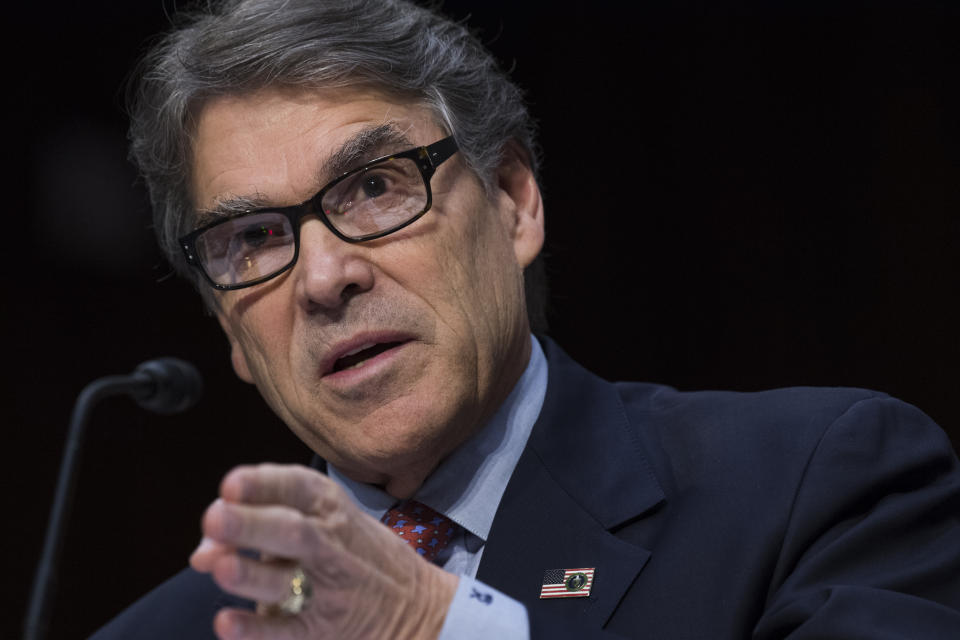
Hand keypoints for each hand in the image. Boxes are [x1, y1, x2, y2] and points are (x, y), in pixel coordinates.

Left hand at [190, 463, 457, 639]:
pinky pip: (288, 632)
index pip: (298, 487)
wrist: (418, 607)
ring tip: (219, 566)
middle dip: (252, 523)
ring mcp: (330, 589)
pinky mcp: (325, 631)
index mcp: (331, 508)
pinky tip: (226, 623)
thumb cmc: (355, 557)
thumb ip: (260, 528)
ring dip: (252, 572)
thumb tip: (200, 553)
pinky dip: (256, 628)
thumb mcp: (323, 526)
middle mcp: (332, 544)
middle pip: (292, 530)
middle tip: (214, 517)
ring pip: (289, 579)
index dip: (265, 483)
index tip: (230, 483)